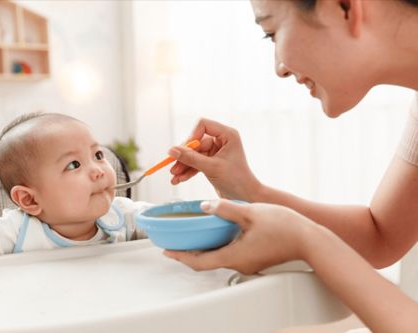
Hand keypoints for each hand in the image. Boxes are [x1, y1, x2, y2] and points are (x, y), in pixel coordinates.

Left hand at [164, 200, 315, 274]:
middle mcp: (239, 263)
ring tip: (191, 237)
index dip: (181, 257)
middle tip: (174, 245)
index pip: (200, 262)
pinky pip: (230, 254)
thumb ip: (225, 209)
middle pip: (206, 262)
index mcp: (235, 255)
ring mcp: (248, 262)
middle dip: (188, 254)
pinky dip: (217, 246)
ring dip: (203, 250)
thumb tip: (204, 206)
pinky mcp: (255, 258)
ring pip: (218, 258)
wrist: (311, 240)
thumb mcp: (250, 213)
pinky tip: (216, 234)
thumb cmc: (285, 228)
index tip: (167, 251)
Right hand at [168, 118, 259, 199]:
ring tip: (174, 177)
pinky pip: (196, 163)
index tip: (184, 150)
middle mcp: (222, 140)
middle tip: (172, 167)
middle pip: (196, 142)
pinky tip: (179, 179)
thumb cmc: (236, 180)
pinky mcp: (212, 162)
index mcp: (227, 135)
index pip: (203, 124)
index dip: (192, 136)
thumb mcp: (211, 168)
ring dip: (183, 165)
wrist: (246, 197)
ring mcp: (216, 152)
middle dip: (184, 156)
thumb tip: (171, 150)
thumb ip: (191, 158)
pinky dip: (188, 171)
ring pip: (194, 154)